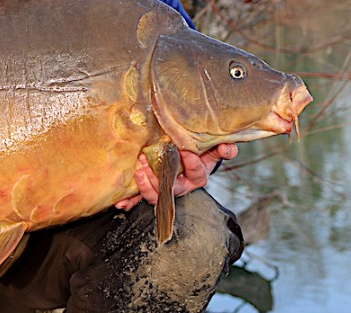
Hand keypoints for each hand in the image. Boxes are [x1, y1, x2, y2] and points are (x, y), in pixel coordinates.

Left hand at [114, 143, 237, 209]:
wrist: (186, 155)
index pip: (197, 173)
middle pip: (171, 188)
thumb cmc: (198, 152)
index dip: (192, 164)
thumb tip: (229, 147)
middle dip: (159, 176)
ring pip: (156, 194)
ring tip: (139, 168)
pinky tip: (120, 204)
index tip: (185, 152)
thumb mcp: (210, 149)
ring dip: (145, 184)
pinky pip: (141, 198)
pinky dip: (130, 202)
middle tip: (148, 160)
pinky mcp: (151, 190)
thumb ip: (222, 148)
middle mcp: (181, 186)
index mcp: (197, 177)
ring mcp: (165, 190)